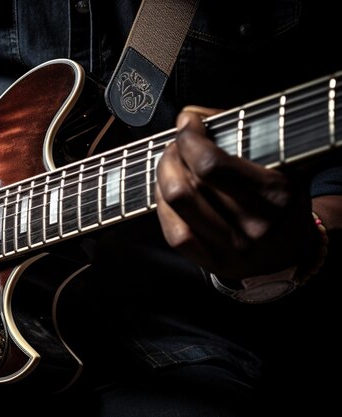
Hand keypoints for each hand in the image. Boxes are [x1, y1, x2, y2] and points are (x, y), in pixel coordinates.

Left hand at [155, 106, 318, 279]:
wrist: (292, 250)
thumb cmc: (283, 199)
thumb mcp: (281, 161)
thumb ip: (239, 132)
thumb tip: (193, 115)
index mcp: (275, 196)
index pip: (212, 165)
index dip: (190, 138)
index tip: (188, 122)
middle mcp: (253, 226)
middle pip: (187, 186)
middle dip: (172, 155)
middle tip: (177, 144)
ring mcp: (232, 249)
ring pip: (176, 207)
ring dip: (163, 177)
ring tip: (169, 163)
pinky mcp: (213, 264)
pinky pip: (174, 233)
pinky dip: (162, 207)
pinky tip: (166, 192)